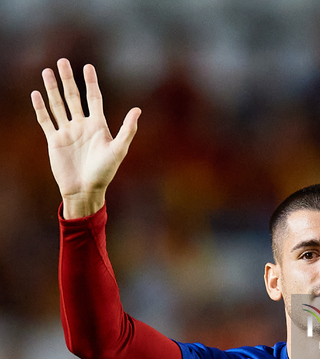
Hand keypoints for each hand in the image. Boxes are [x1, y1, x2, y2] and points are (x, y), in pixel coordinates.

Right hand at [31, 58, 140, 217]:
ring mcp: (68, 132)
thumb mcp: (118, 150)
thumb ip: (127, 130)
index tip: (88, 66)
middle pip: (73, 97)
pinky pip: (46, 121)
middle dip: (68, 79)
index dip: (91, 83)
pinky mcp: (55, 141)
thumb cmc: (104, 173)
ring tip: (47, 72)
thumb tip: (137, 109)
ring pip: (58, 105)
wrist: (85, 190)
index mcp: (98, 126)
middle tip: (62, 61)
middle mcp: (82, 126)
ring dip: (52, 89)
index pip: (94, 98)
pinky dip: (40, 108)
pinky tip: (36, 94)